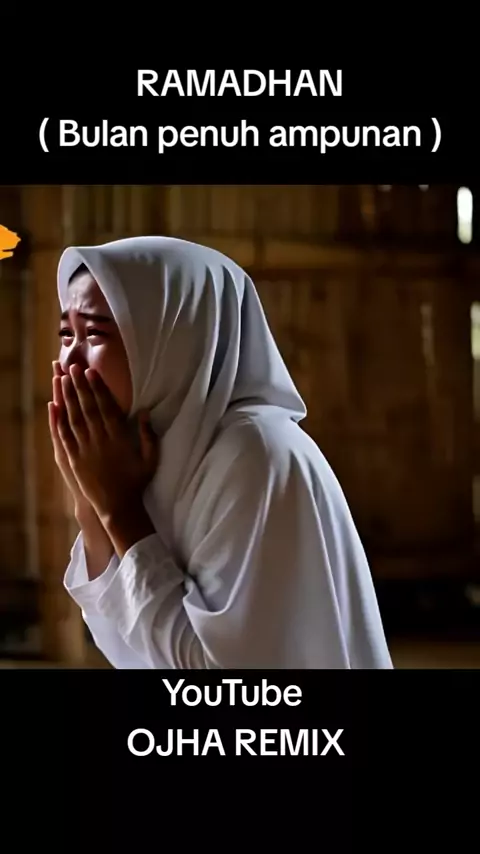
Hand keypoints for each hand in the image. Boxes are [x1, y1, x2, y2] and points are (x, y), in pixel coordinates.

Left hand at [55, 364, 157, 524]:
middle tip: (73, 367)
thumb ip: (149, 435)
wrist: (118, 507)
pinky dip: (57, 420)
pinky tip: (53, 406)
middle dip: (80, 386)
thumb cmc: (136, 482)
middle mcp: (100, 441)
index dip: (98, 388)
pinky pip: (64, 436)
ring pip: (74, 418)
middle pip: (88, 408)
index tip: (92, 372)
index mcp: (119, 438)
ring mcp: (85, 450)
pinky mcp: (74, 460)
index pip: (107, 407)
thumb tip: (145, 412)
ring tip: (62, 379)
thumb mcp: (151, 459)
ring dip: (68, 397)